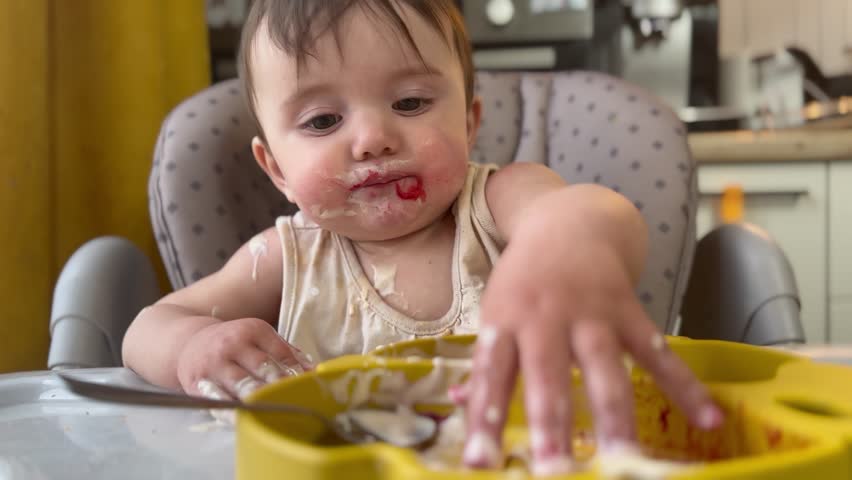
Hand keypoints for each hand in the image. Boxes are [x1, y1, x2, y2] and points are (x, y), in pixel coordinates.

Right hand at [176, 318, 313, 399]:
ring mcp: (215, 364)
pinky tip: (246, 420)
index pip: (280, 353)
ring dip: (260, 399)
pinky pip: (219, 401)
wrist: (188, 342)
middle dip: (280, 385)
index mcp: (253, 330)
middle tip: (296, 400)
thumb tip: (314, 370)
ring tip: (276, 411)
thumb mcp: (258, 337)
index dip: (296, 372)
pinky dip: (233, 412)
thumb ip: (286, 352)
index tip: (309, 387)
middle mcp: (233, 345)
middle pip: (263, 368)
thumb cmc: (233, 344)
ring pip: (242, 385)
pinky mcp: (199, 383)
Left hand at [460, 232, 723, 473]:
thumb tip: (460, 407)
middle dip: (550, 424)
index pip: (492, 374)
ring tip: (623, 461)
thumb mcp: (495, 313)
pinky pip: (659, 353)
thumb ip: (484, 364)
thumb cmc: (524, 281)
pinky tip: (707, 419)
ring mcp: (591, 314)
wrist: (569, 224)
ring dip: (614, 417)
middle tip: (552, 469)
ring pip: (605, 369)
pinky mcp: (630, 312)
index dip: (486, 417)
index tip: (483, 462)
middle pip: (547, 374)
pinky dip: (685, 386)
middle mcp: (546, 317)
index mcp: (506, 321)